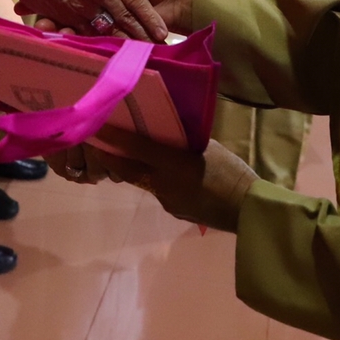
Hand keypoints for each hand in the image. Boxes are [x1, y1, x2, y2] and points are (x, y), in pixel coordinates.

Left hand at [51, 131, 257, 232]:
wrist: (246, 211)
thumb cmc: (233, 173)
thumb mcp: (212, 148)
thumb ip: (188, 140)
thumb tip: (172, 132)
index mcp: (173, 163)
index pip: (136, 148)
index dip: (112, 138)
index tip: (93, 128)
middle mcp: (162, 183)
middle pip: (128, 169)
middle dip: (110, 157)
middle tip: (96, 143)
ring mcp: (166, 199)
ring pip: (141, 180)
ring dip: (132, 168)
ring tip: (129, 155)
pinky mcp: (173, 209)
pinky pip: (158, 191)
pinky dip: (155, 180)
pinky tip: (167, 176)